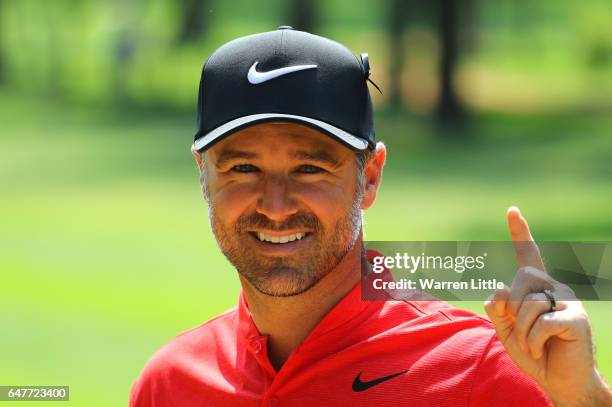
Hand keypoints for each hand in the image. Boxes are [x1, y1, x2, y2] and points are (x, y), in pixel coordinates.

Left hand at [484, 207, 611, 406]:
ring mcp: (567, 300)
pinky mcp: (575, 317)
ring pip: (528, 302)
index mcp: (536, 287)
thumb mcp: (506, 330)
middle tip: (521, 330)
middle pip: (520, 277)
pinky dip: (532, 339)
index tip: (512, 210)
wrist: (559, 381)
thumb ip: (497, 310)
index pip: (527, 254)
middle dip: (512, 307)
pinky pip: (540, 322)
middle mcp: (553, 287)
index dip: (519, 232)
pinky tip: (542, 347)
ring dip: (521, 330)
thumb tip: (497, 289)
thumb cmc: (532, 352)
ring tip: (533, 343)